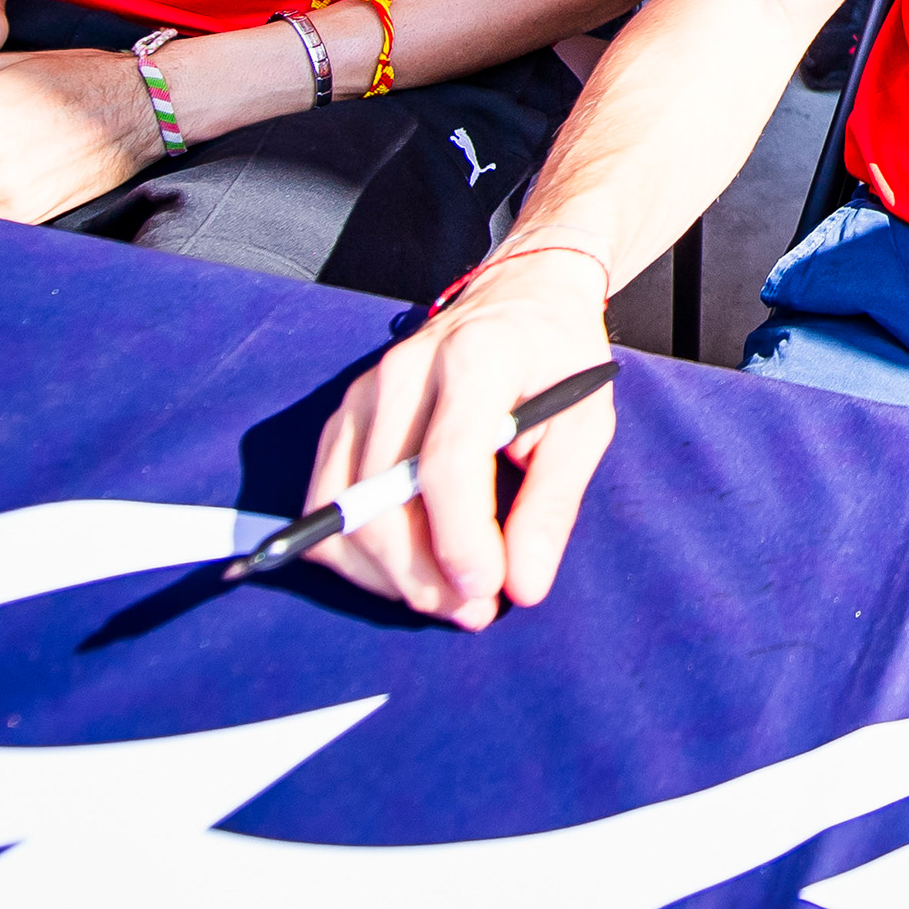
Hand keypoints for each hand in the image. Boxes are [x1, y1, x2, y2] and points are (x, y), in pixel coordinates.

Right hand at [304, 251, 618, 628]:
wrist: (520, 298)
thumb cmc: (557, 363)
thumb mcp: (586, 422)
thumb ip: (553, 503)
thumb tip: (522, 585)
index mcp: (473, 361)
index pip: (446, 464)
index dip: (460, 541)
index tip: (488, 593)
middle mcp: (402, 373)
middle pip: (380, 499)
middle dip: (422, 575)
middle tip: (475, 610)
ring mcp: (361, 395)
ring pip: (339, 512)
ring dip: (386, 575)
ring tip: (447, 595)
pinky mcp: (341, 420)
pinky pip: (323, 506)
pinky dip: (355, 554)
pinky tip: (406, 568)